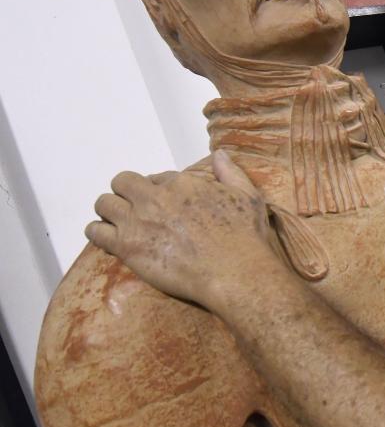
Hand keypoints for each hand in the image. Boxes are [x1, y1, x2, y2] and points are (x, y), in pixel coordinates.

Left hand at [85, 150, 278, 308]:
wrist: (234, 272)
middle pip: (122, 182)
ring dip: (109, 211)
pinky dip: (98, 233)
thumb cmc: (245, 237)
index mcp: (182, 183)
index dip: (159, 189)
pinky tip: (109, 240)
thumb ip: (230, 173)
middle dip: (126, 193)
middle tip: (136, 211)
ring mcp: (138, 221)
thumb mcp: (248, 196)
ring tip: (119, 224)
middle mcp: (155, 197)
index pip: (157, 177)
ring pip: (103, 203)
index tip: (165, 204)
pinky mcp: (127, 246)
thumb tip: (220, 154)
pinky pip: (95, 232)